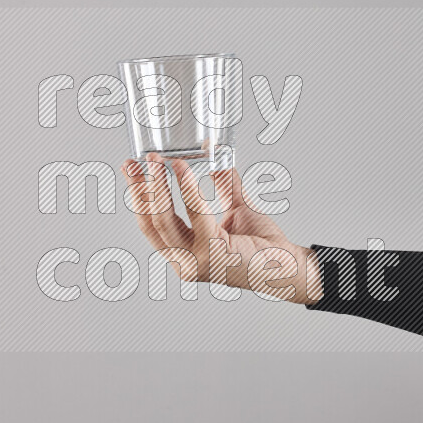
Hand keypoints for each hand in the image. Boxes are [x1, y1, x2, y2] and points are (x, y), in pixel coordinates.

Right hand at [120, 153, 321, 303]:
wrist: (289, 269)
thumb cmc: (263, 248)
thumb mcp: (235, 208)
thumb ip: (223, 183)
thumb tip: (215, 153)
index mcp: (184, 254)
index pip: (150, 225)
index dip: (138, 196)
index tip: (133, 170)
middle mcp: (184, 261)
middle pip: (151, 222)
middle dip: (141, 188)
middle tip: (138, 162)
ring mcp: (196, 261)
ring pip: (165, 220)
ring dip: (158, 187)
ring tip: (158, 162)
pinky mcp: (213, 254)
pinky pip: (196, 215)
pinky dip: (187, 189)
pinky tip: (182, 169)